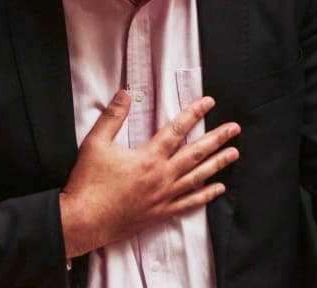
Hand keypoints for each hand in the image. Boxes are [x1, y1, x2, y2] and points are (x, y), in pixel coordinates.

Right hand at [58, 90, 239, 257]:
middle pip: (195, 153)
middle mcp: (161, 177)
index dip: (194, 114)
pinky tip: (218, 188)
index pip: (177, 130)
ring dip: (218, 164)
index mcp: (147, 158)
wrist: (83, 222)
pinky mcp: (159, 213)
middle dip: (217, 138)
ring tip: (234, 153)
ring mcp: (163, 197)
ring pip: (198, 177)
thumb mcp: (95, 143)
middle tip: (234, 128)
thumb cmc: (88, 183)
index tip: (209, 103)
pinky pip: (189, 203)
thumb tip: (125, 94)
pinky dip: (205, 196)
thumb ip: (112, 117)